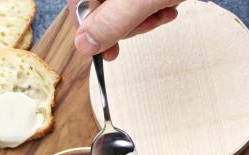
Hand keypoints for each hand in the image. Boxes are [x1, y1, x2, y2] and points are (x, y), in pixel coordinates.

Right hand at [68, 0, 183, 59]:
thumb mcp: (140, 0)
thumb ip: (112, 22)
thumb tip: (83, 45)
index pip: (80, 8)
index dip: (94, 33)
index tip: (110, 53)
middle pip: (100, 8)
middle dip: (127, 23)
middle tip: (149, 23)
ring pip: (120, 6)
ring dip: (144, 16)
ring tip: (164, 11)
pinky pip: (135, 0)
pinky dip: (152, 6)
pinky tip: (167, 6)